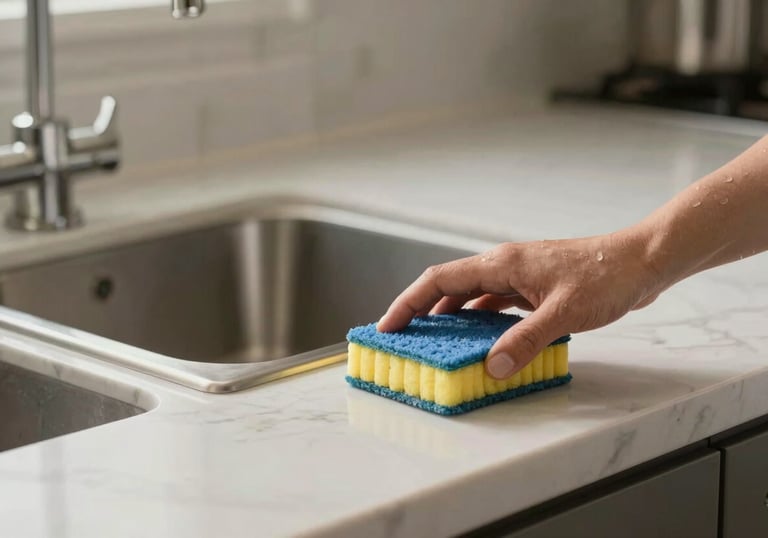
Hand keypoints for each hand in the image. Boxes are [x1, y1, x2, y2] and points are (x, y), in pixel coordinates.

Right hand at [377, 229, 664, 378]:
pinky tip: (483, 341)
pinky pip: (497, 305)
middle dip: (423, 312)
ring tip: (437, 344)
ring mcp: (520, 276)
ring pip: (473, 296)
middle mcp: (504, 265)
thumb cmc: (607, 275)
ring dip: (453, 318)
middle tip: (405, 339)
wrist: (643, 260)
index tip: (388, 326)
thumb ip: (525, 341)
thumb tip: (492, 368)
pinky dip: (483, 322)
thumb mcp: (563, 313)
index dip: (408, 303)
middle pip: (449, 287)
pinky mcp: (536, 288)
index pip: (439, 280)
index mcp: (501, 263)